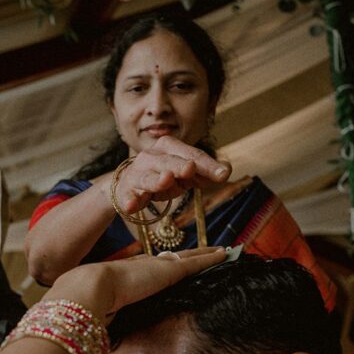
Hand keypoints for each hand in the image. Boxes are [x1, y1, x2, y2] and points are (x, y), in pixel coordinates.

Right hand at [46, 247, 226, 320]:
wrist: (88, 290)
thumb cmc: (85, 305)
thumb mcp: (95, 314)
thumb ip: (100, 322)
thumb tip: (93, 341)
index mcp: (125, 275)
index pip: (148, 268)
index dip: (160, 266)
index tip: (168, 264)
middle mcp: (142, 267)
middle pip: (171, 259)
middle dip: (188, 257)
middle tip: (204, 253)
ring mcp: (157, 267)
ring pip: (188, 258)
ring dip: (205, 255)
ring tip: (222, 251)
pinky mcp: (170, 272)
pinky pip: (197, 263)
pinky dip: (212, 258)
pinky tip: (226, 254)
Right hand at [102, 136, 231, 214]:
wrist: (128, 185)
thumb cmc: (162, 176)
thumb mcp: (185, 173)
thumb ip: (205, 172)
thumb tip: (227, 170)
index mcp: (168, 147)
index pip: (191, 154)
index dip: (207, 164)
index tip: (223, 174)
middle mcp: (150, 157)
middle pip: (168, 162)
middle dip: (180, 166)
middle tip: (191, 169)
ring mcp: (136, 174)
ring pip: (148, 178)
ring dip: (156, 180)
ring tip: (166, 180)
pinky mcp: (126, 192)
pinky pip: (128, 197)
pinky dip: (130, 201)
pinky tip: (131, 205)